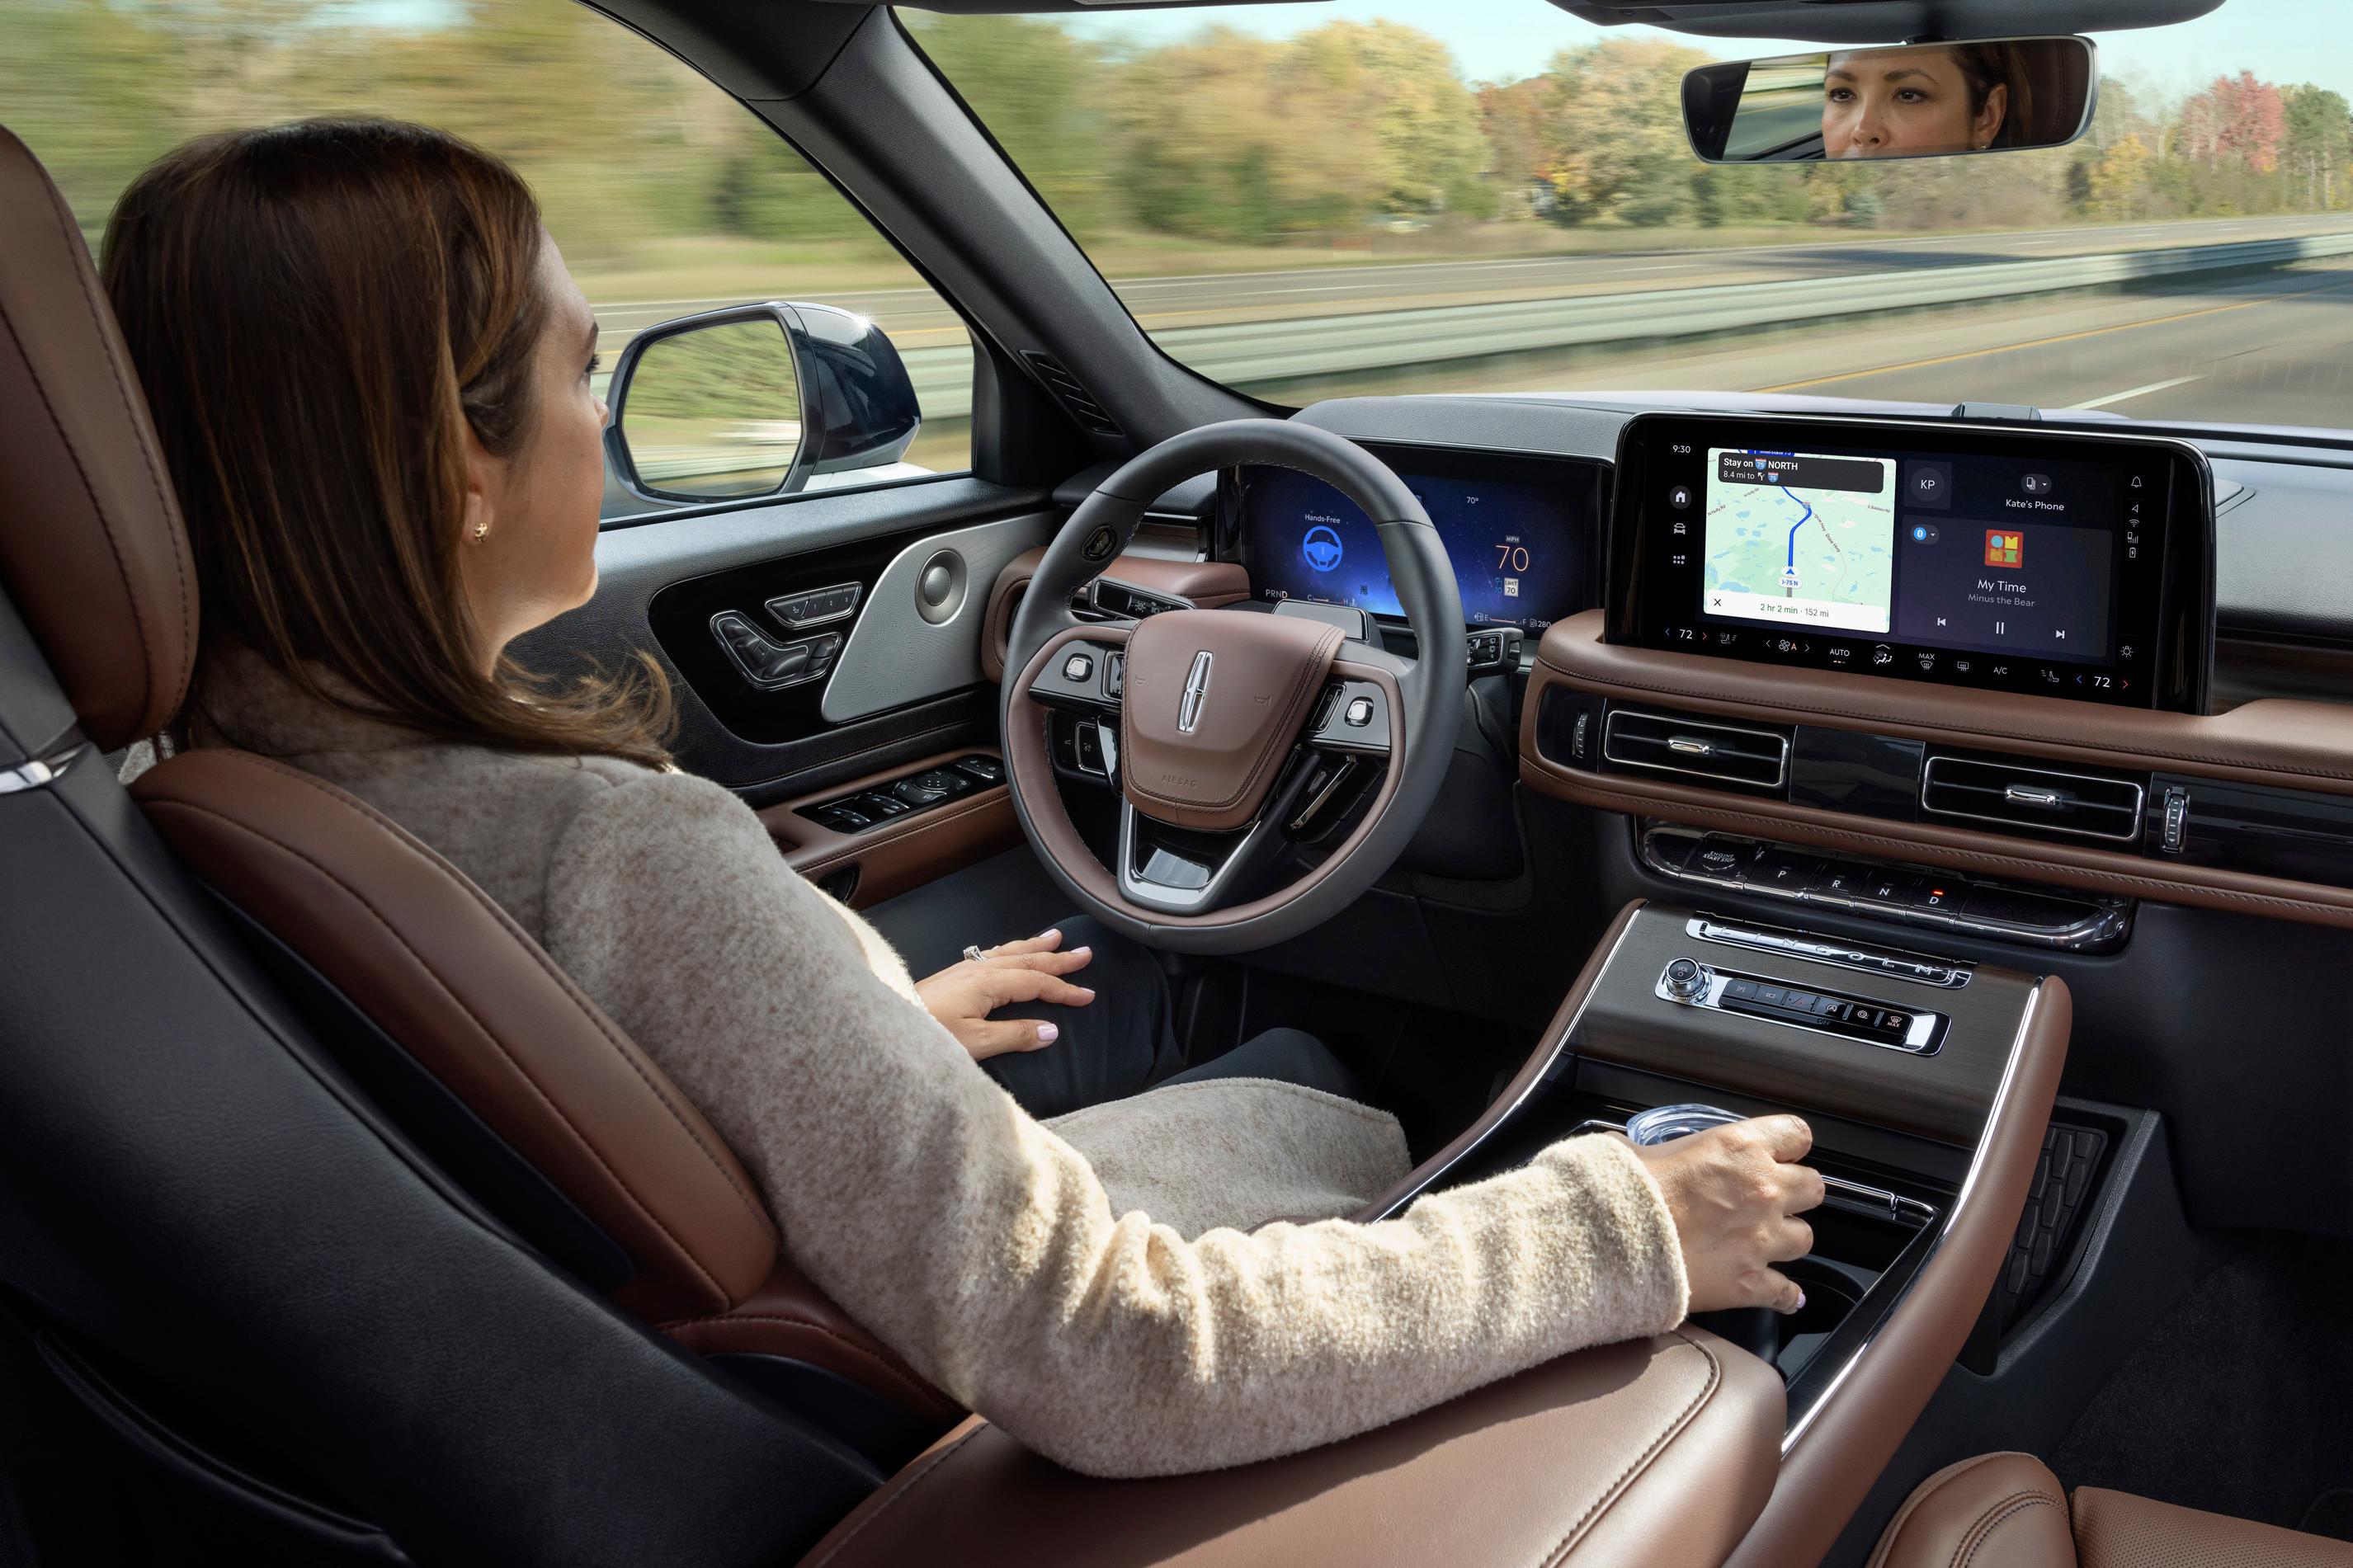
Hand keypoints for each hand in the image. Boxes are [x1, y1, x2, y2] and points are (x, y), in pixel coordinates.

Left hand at [916, 929, 1096, 1062]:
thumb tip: (1051, 1031)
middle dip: (1058, 958)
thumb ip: (1015, 1036)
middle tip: (1085, 953)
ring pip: (1009, 952)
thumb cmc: (927, 1036)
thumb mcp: (975, 1043)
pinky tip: (1011, 950)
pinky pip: (992, 954)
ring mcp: (964, 969)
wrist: (886, 1026)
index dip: (1064, 989)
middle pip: (1027, 960)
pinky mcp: (952, 975)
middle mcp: (978, 969)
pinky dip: (1011, 949)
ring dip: (1035, 945)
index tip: (1088, 995)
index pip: (1037, 983)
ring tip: (1055, 937)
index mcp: (988, 983)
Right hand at [1630, 1115, 1825, 1314]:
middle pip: (1813, 1188)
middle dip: (1796, 1193)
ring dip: (1787, 1239)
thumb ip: (1658, 1151)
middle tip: (1770, 1199)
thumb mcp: (1640, 1150)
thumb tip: (1641, 1156)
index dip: (1788, 1145)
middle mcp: (1763, 1190)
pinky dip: (1785, 1295)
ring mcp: (1762, 1239)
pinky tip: (1783, 1296)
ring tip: (1763, 1243)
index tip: (1778, 1154)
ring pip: (1805, 1238)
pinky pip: (1786, 1292)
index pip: (1796, 1133)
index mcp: (1740, 1148)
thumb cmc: (1626, 1190)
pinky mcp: (1751, 1282)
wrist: (1616, 1242)